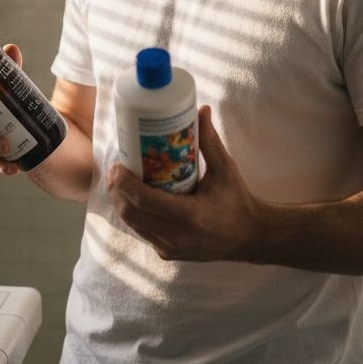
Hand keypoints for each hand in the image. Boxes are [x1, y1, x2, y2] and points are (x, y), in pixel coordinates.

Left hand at [107, 105, 267, 261]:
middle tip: (114, 169)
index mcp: (192, 216)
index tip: (116, 165)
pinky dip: (133, 214)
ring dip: (121, 202)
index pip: (146, 200)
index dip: (125, 183)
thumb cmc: (237, 201)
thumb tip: (201, 110)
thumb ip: (210, 141)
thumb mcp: (225, 169)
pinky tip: (131, 197)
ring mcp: (171, 248)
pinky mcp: (167, 253)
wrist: (248, 238)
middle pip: (132, 213)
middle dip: (117, 190)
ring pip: (133, 224)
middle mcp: (178, 236)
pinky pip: (142, 231)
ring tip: (118, 181)